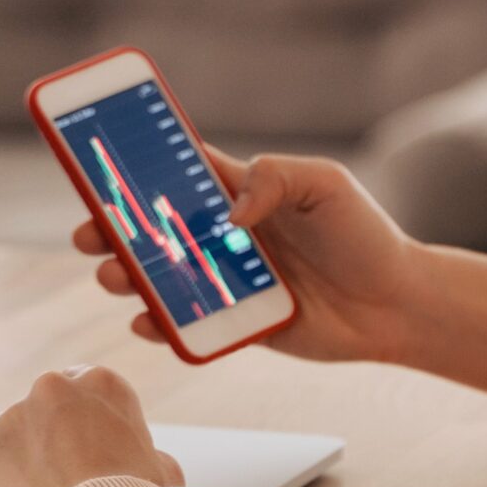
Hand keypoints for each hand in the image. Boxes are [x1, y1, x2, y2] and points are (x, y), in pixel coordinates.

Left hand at [0, 367, 184, 486]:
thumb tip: (144, 460)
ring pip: (13, 435)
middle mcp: (54, 389)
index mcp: (103, 385)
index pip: (89, 396)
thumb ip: (144, 455)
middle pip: (48, 411)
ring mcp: (12, 419)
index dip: (92, 434)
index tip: (97, 462)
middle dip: (57, 444)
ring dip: (23, 462)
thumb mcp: (160, 473)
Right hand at [71, 141, 423, 367]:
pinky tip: (144, 319)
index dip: (136, 165)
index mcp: (241, 192)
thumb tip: (229, 214)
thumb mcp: (326, 184)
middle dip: (112, 228)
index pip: (178, 170)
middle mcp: (225, 235)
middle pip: (153, 228)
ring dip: (126, 275)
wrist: (398, 304)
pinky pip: (185, 326)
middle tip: (89, 232)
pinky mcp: (236, 325)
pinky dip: (159, 324)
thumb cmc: (365, 236)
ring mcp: (227, 281)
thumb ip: (274, 178)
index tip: (95, 160)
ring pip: (159, 278)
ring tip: (114, 274)